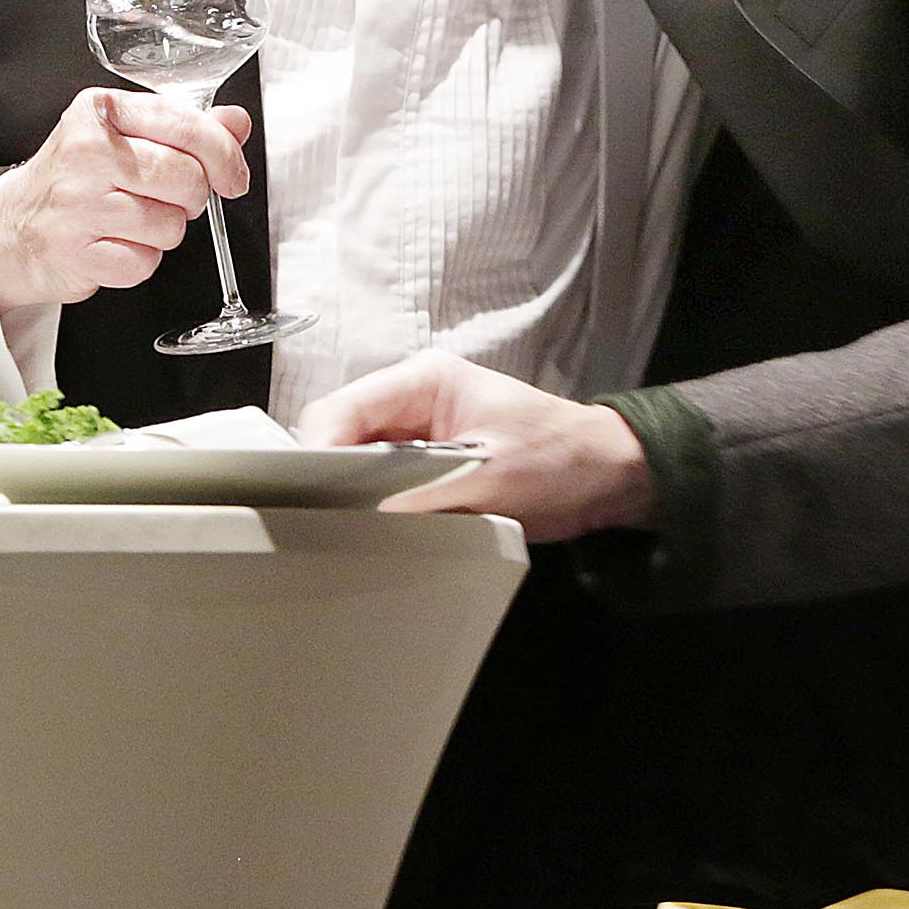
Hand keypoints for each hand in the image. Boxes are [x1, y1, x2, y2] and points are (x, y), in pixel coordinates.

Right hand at [0, 87, 252, 312]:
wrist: (12, 229)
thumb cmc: (74, 179)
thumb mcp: (123, 137)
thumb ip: (183, 127)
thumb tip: (236, 122)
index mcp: (101, 111)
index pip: (186, 126)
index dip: (225, 154)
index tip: (233, 176)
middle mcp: (86, 152)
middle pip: (186, 179)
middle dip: (192, 198)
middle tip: (169, 199)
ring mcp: (77, 203)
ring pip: (170, 225)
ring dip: (164, 232)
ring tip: (133, 221)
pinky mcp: (75, 252)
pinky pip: (144, 263)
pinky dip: (139, 261)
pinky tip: (116, 244)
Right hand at [301, 354, 656, 543]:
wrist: (606, 475)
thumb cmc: (559, 460)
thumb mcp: (489, 481)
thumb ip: (422, 496)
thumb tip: (364, 518)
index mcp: (426, 380)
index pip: (345, 406)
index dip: (316, 447)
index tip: (302, 492)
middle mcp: (414, 399)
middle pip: (342, 431)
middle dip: (325, 472)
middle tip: (314, 518)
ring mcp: (419, 430)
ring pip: (356, 458)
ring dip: (347, 490)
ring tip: (337, 526)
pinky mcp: (427, 461)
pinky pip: (380, 480)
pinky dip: (371, 502)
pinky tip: (367, 528)